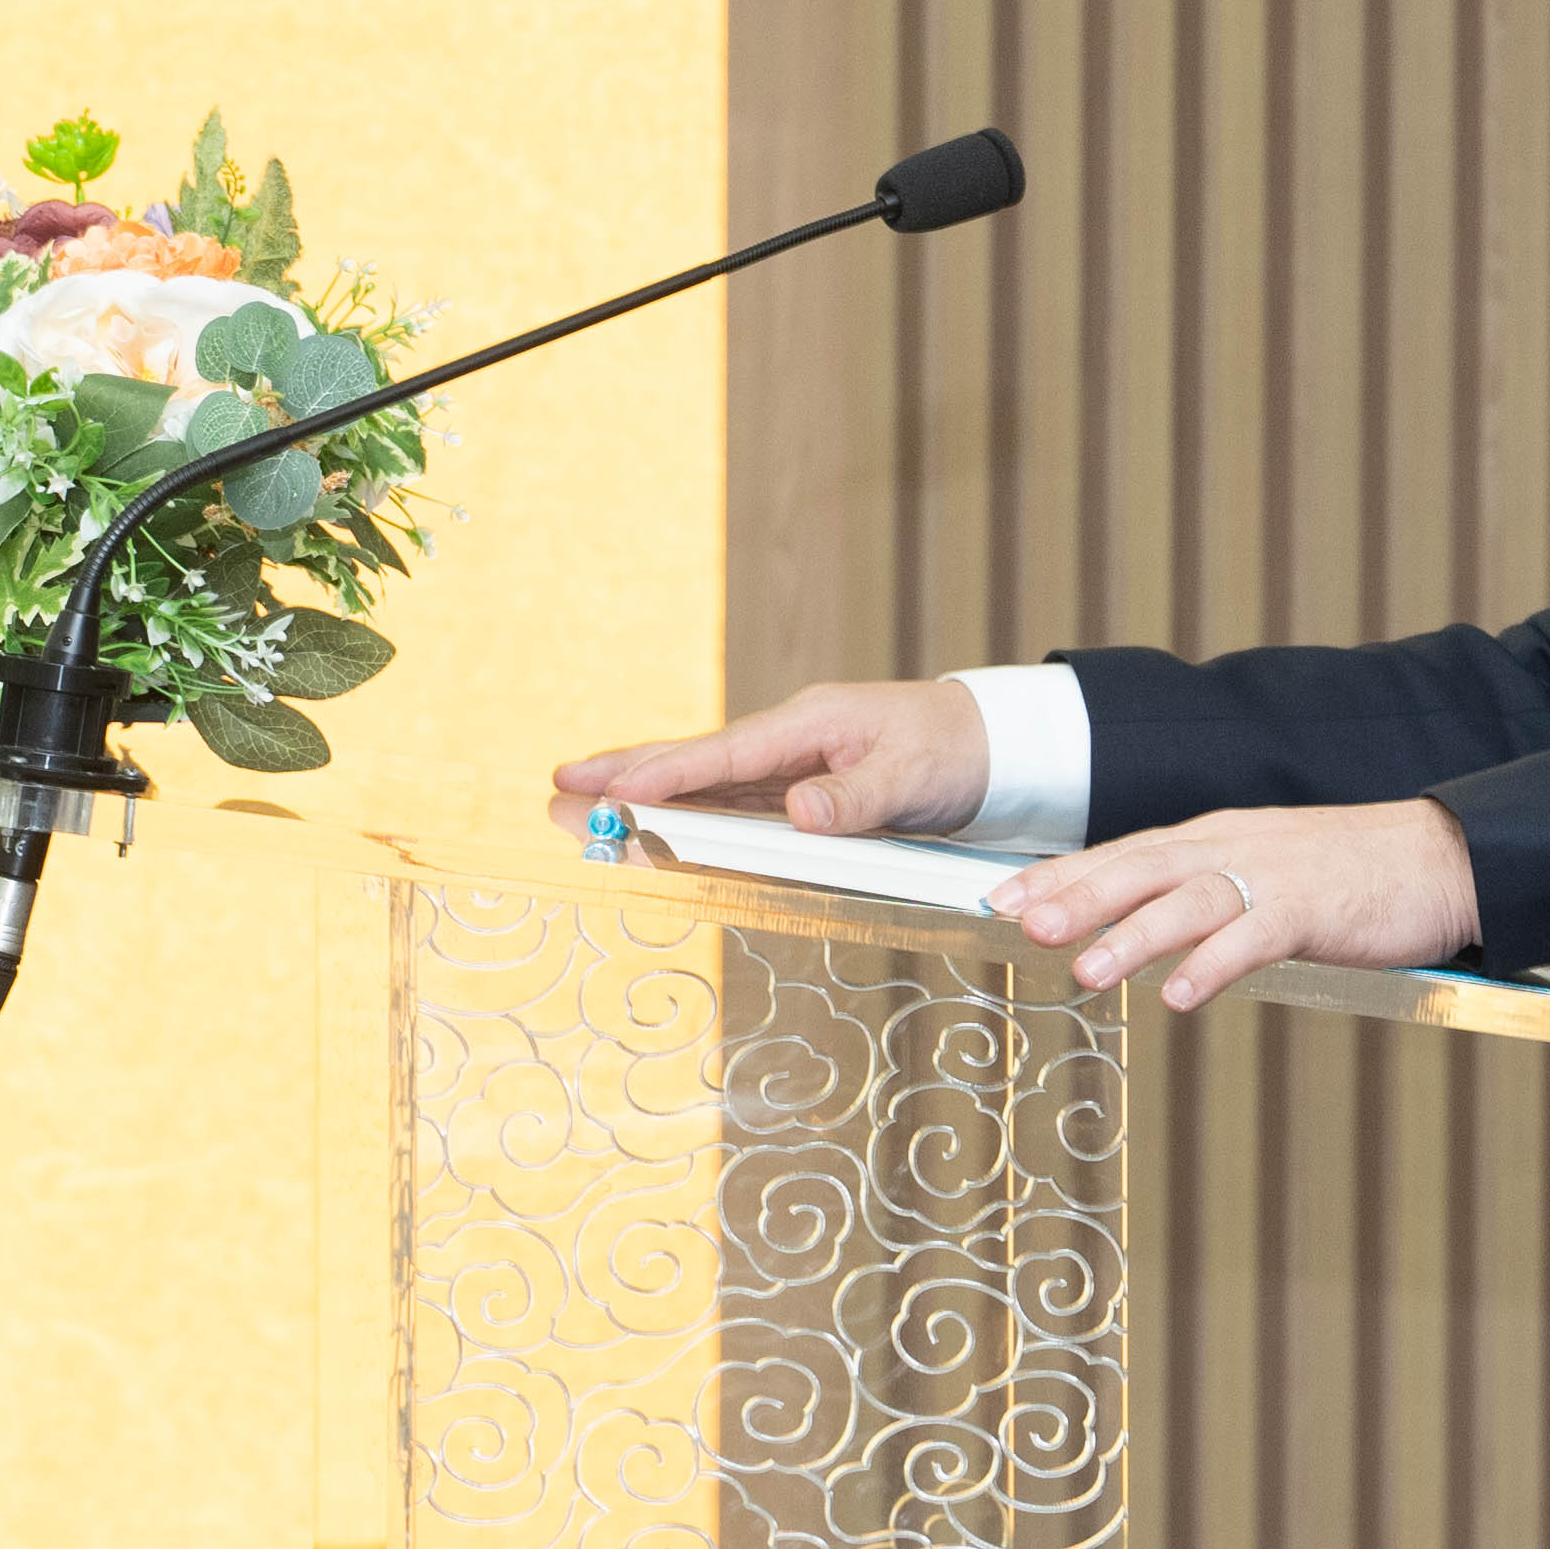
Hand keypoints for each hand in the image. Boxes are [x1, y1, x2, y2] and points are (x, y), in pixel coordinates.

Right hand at [553, 679, 989, 839]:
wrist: (992, 743)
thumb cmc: (956, 750)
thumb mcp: (914, 776)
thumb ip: (856, 798)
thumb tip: (798, 813)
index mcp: (810, 724)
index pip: (723, 754)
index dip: (662, 774)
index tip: (606, 786)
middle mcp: (789, 739)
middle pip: (695, 760)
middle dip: (625, 773)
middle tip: (557, 788)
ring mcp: (790, 763)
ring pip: (704, 782)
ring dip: (644, 795)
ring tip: (579, 806)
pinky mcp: (799, 787)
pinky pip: (732, 802)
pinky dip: (686, 812)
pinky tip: (651, 825)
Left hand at [1008, 799, 1480, 1012]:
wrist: (1437, 856)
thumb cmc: (1346, 872)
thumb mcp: (1260, 870)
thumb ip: (1203, 892)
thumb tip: (1139, 924)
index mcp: (1215, 840)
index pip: (1124, 854)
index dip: (1062, 875)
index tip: (1001, 898)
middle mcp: (1232, 849)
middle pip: (1141, 869)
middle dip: (1077, 896)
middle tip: (1019, 923)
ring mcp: (1271, 877)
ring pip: (1187, 902)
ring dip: (1132, 936)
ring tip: (1084, 972)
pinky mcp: (1312, 909)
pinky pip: (1254, 937)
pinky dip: (1214, 964)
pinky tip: (1181, 996)